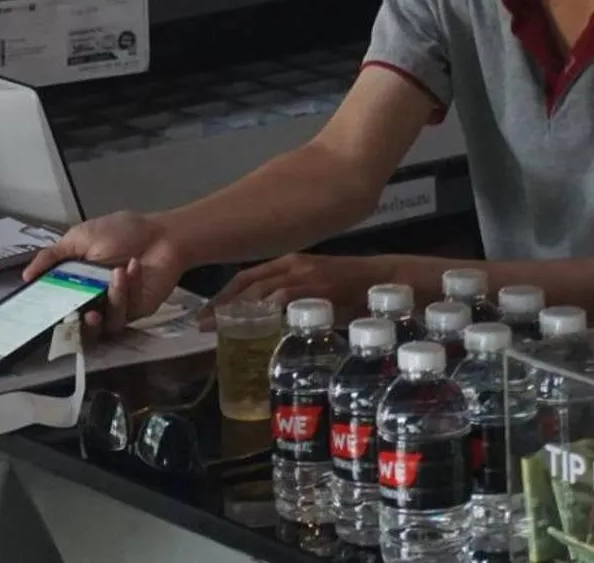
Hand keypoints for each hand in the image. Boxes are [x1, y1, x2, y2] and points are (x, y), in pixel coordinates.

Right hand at [22, 211, 184, 331]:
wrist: (161, 234)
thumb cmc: (122, 232)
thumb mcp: (79, 237)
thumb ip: (52, 256)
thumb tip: (26, 275)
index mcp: (77, 282)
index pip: (58, 305)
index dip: (51, 313)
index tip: (45, 314)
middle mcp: (93, 299)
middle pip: (79, 325)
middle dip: (79, 323)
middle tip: (82, 312)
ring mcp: (115, 307)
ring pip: (104, 323)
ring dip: (110, 300)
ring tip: (115, 274)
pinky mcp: (136, 311)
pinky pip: (125, 312)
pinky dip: (128, 290)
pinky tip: (132, 267)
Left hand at [214, 253, 390, 314]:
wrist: (390, 281)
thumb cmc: (354, 290)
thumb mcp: (316, 293)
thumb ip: (292, 304)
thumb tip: (269, 326)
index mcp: (288, 264)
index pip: (245, 278)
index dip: (223, 296)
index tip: (205, 315)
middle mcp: (291, 265)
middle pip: (246, 284)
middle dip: (222, 304)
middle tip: (203, 325)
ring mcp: (304, 275)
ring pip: (261, 290)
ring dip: (238, 309)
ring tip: (220, 328)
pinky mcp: (319, 287)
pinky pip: (286, 297)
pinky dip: (267, 308)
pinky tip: (254, 322)